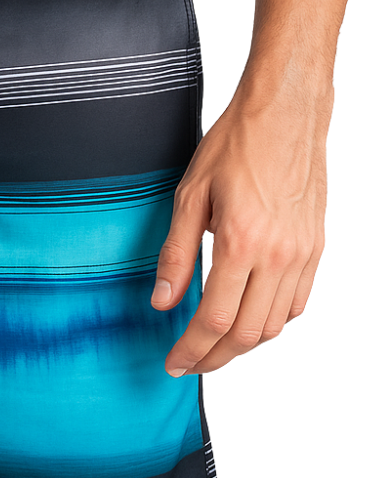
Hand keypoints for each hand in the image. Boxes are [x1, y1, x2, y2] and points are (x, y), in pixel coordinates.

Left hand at [150, 85, 330, 375]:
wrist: (285, 114)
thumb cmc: (235, 146)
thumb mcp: (189, 196)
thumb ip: (176, 254)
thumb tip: (163, 301)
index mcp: (242, 244)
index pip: (214, 319)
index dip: (191, 349)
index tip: (174, 363)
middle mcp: (279, 256)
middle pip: (247, 333)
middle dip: (215, 357)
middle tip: (189, 363)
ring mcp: (302, 254)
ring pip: (275, 324)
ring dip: (243, 344)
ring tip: (214, 346)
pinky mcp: (315, 247)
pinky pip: (297, 302)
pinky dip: (271, 321)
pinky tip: (248, 318)